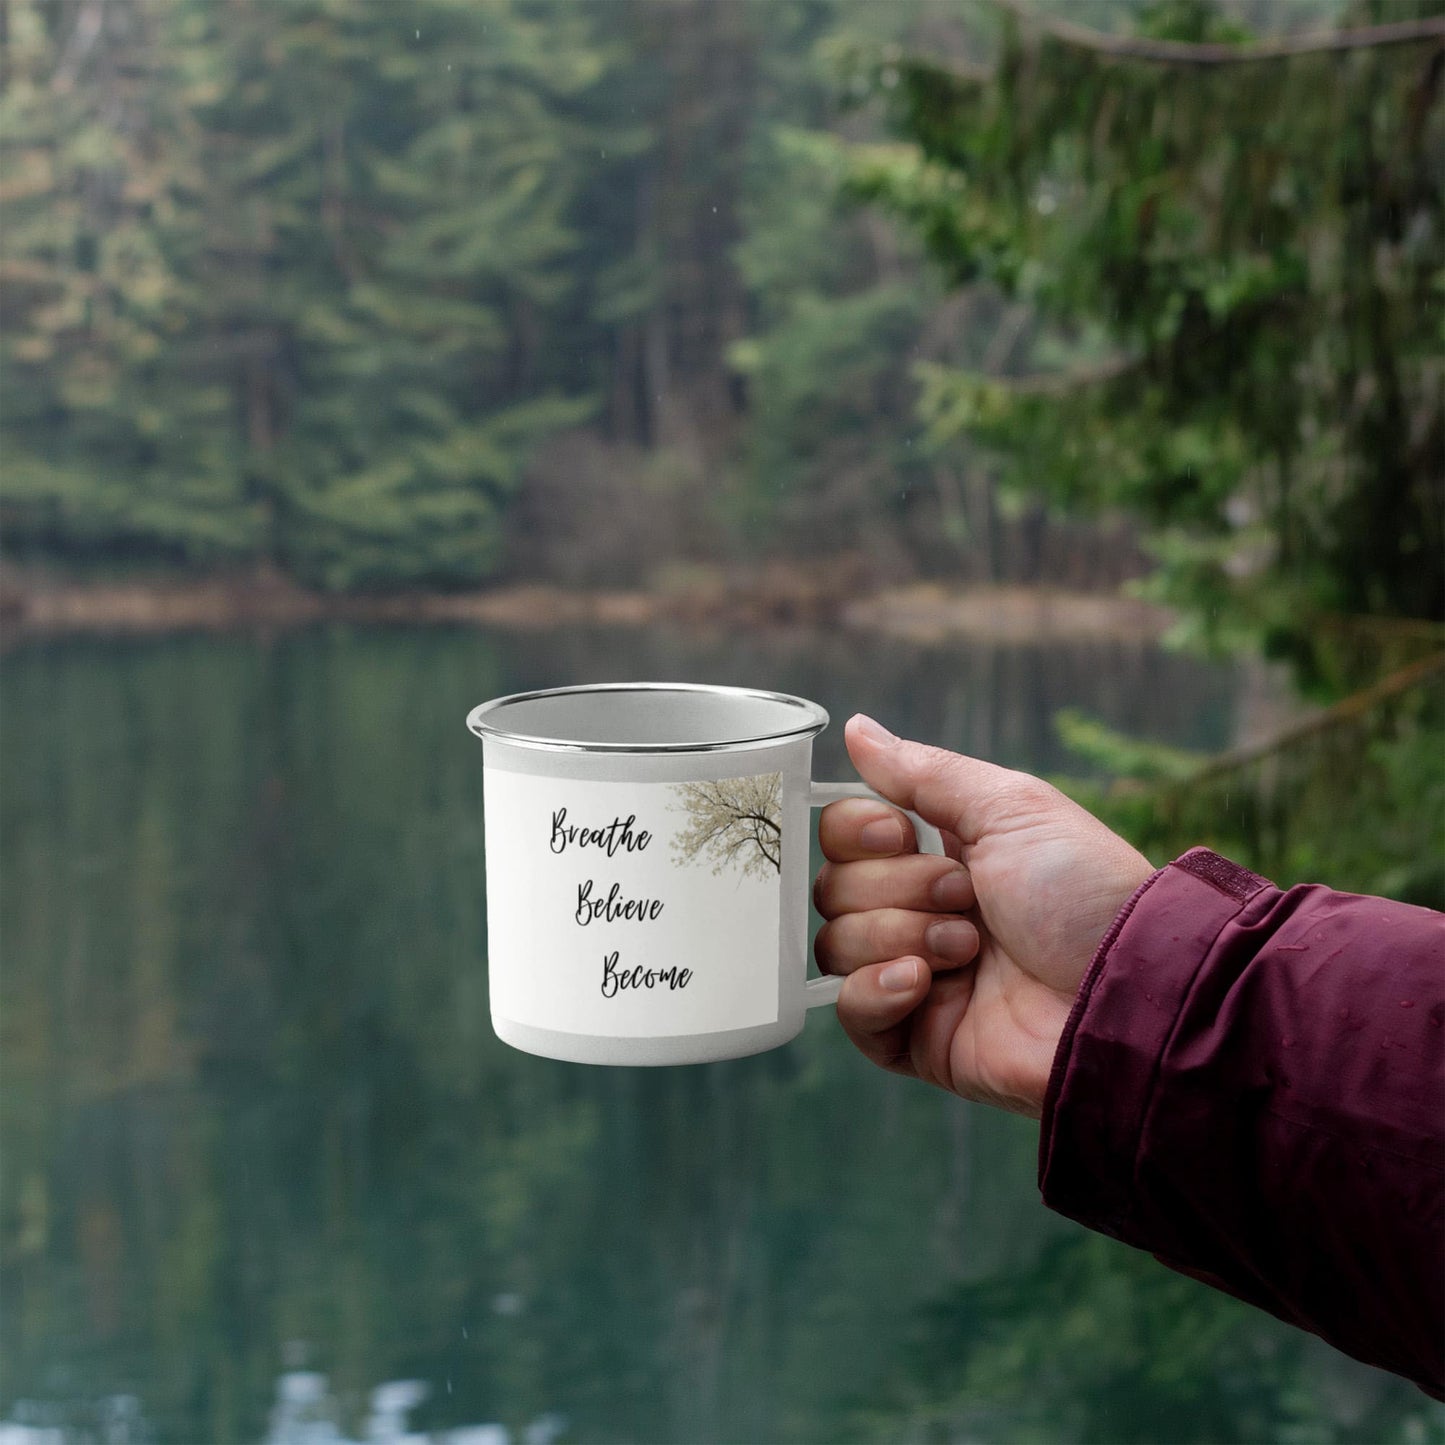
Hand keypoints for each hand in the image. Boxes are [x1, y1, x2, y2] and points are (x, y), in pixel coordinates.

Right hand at [814, 715, 1153, 1116]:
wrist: (1124, 990)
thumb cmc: (1083, 891)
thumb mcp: (1009, 808)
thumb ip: (922, 772)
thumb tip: (855, 729)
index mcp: (937, 853)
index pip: (843, 834)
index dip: (856, 831)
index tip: (900, 832)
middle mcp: (918, 912)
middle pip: (834, 887)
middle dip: (900, 887)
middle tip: (967, 898)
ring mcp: (914, 976)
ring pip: (836, 945)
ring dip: (901, 936)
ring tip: (969, 950)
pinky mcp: (915, 1039)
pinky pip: (851, 1014)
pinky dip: (875, 992)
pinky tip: (923, 984)